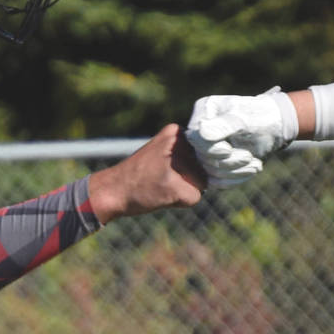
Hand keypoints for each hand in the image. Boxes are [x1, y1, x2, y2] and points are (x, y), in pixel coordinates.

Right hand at [87, 124, 205, 223]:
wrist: (113, 189)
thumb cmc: (139, 173)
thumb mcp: (162, 152)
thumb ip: (188, 154)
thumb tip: (220, 168)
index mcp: (176, 131)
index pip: (205, 151)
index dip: (193, 164)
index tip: (172, 168)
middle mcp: (179, 143)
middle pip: (205, 167)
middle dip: (190, 178)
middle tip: (163, 177)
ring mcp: (178, 164)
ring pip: (202, 183)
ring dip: (186, 190)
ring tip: (161, 185)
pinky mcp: (176, 186)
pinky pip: (194, 197)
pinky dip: (182, 202)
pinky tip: (162, 195)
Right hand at [187, 89, 299, 187]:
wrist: (275, 128)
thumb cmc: (260, 117)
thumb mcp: (245, 119)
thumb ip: (224, 125)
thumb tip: (201, 132)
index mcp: (204, 111)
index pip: (195, 138)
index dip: (210, 148)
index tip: (228, 150)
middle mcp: (201, 130)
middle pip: (203, 157)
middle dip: (229, 161)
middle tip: (249, 157)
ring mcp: (206, 148)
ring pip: (211, 171)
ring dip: (235, 171)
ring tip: (255, 164)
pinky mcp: (214, 164)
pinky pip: (217, 181)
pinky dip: (235, 179)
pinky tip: (252, 170)